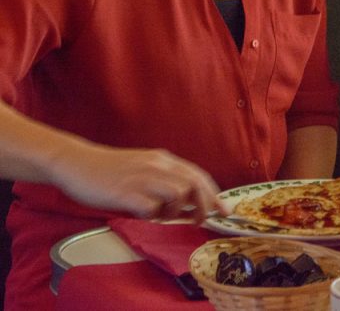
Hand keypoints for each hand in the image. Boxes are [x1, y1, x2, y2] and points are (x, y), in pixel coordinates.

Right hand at [51, 142, 223, 220]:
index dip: (214, 194)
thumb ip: (164, 181)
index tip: (223, 210)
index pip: (198, 175)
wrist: (76, 163)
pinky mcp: (125, 193)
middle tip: (199, 220)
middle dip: (204, 205)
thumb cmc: (110, 170)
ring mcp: (141, 178)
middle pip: (194, 184)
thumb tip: (189, 203)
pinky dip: (153, 216)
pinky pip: (151, 208)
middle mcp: (156, 166)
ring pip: (178, 194)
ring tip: (163, 216)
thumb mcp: (143, 168)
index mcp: (162, 159)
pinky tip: (144, 216)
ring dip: (176, 211)